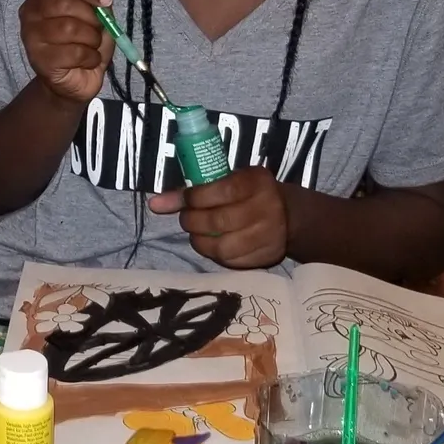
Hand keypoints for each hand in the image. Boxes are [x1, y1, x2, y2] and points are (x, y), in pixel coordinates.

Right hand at [19, 0, 115, 104]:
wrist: (76, 79)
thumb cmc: (84, 41)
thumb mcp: (93, 9)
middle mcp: (30, 12)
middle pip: (62, 2)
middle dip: (91, 16)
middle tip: (99, 27)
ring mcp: (31, 37)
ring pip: (68, 28)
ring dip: (92, 38)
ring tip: (93, 45)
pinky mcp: (38, 60)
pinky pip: (72, 52)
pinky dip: (90, 57)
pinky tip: (88, 60)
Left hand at [148, 168, 288, 268]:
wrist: (288, 215)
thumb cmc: (249, 193)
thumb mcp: (227, 181)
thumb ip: (193, 190)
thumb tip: (155, 204)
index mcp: (257, 182)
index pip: (220, 191)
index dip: (194, 198)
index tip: (184, 202)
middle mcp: (267, 208)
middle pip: (218, 221)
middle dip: (193, 222)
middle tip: (187, 220)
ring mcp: (269, 235)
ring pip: (223, 247)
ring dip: (200, 242)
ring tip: (197, 234)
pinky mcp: (267, 256)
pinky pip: (232, 262)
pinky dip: (215, 256)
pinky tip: (212, 246)